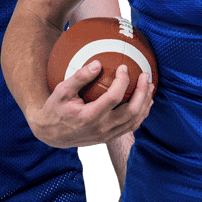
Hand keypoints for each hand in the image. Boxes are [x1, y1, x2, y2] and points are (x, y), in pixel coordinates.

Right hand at [27, 61, 153, 147]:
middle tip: (145, 75)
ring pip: (134, 121)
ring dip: (145, 102)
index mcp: (89, 116)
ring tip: (149, 85)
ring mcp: (107, 135)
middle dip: (142, 92)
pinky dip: (141, 114)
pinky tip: (144, 101)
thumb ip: (79, 77)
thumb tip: (98, 63)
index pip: (114, 97)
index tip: (123, 67)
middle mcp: (101, 128)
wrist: (51, 135)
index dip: (122, 81)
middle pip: (131, 111)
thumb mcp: (61, 91)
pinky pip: (131, 127)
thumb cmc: (55, 109)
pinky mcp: (109, 138)